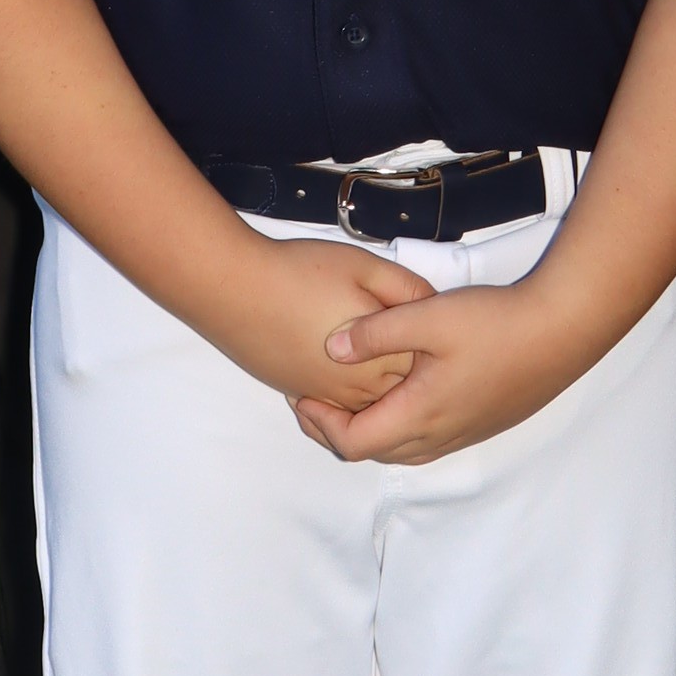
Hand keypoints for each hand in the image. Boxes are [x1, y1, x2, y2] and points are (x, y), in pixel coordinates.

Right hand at [205, 237, 430, 413]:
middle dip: (415, 372)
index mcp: (383, 357)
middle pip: (404, 392)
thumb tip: (434, 307)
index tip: (438, 325)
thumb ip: (408, 289)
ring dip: (384, 387)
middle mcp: (361, 388)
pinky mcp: (304, 393)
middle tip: (418, 342)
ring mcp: (330, 396)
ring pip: (373, 406)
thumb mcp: (366, 266)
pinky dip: (353, 395)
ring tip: (385, 354)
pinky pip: (340, 408)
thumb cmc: (300, 273)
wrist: (237, 289)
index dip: (435, 344)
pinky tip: (353, 366)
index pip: (429, 366)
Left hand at [292, 280, 588, 462]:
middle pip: (373, 452)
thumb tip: (330, 348)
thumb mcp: (427, 317)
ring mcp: (463, 433)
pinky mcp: (481, 422)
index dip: (319, 423)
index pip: (352, 442)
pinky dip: (400, 425)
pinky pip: (427, 439)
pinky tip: (400, 390)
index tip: (302, 395)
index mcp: (420, 415)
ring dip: (370, 429)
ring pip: (402, 449)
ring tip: (351, 396)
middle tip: (314, 398)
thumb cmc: (496, 323)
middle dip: (337, 429)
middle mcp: (439, 436)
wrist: (562, 330)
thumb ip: (374, 332)